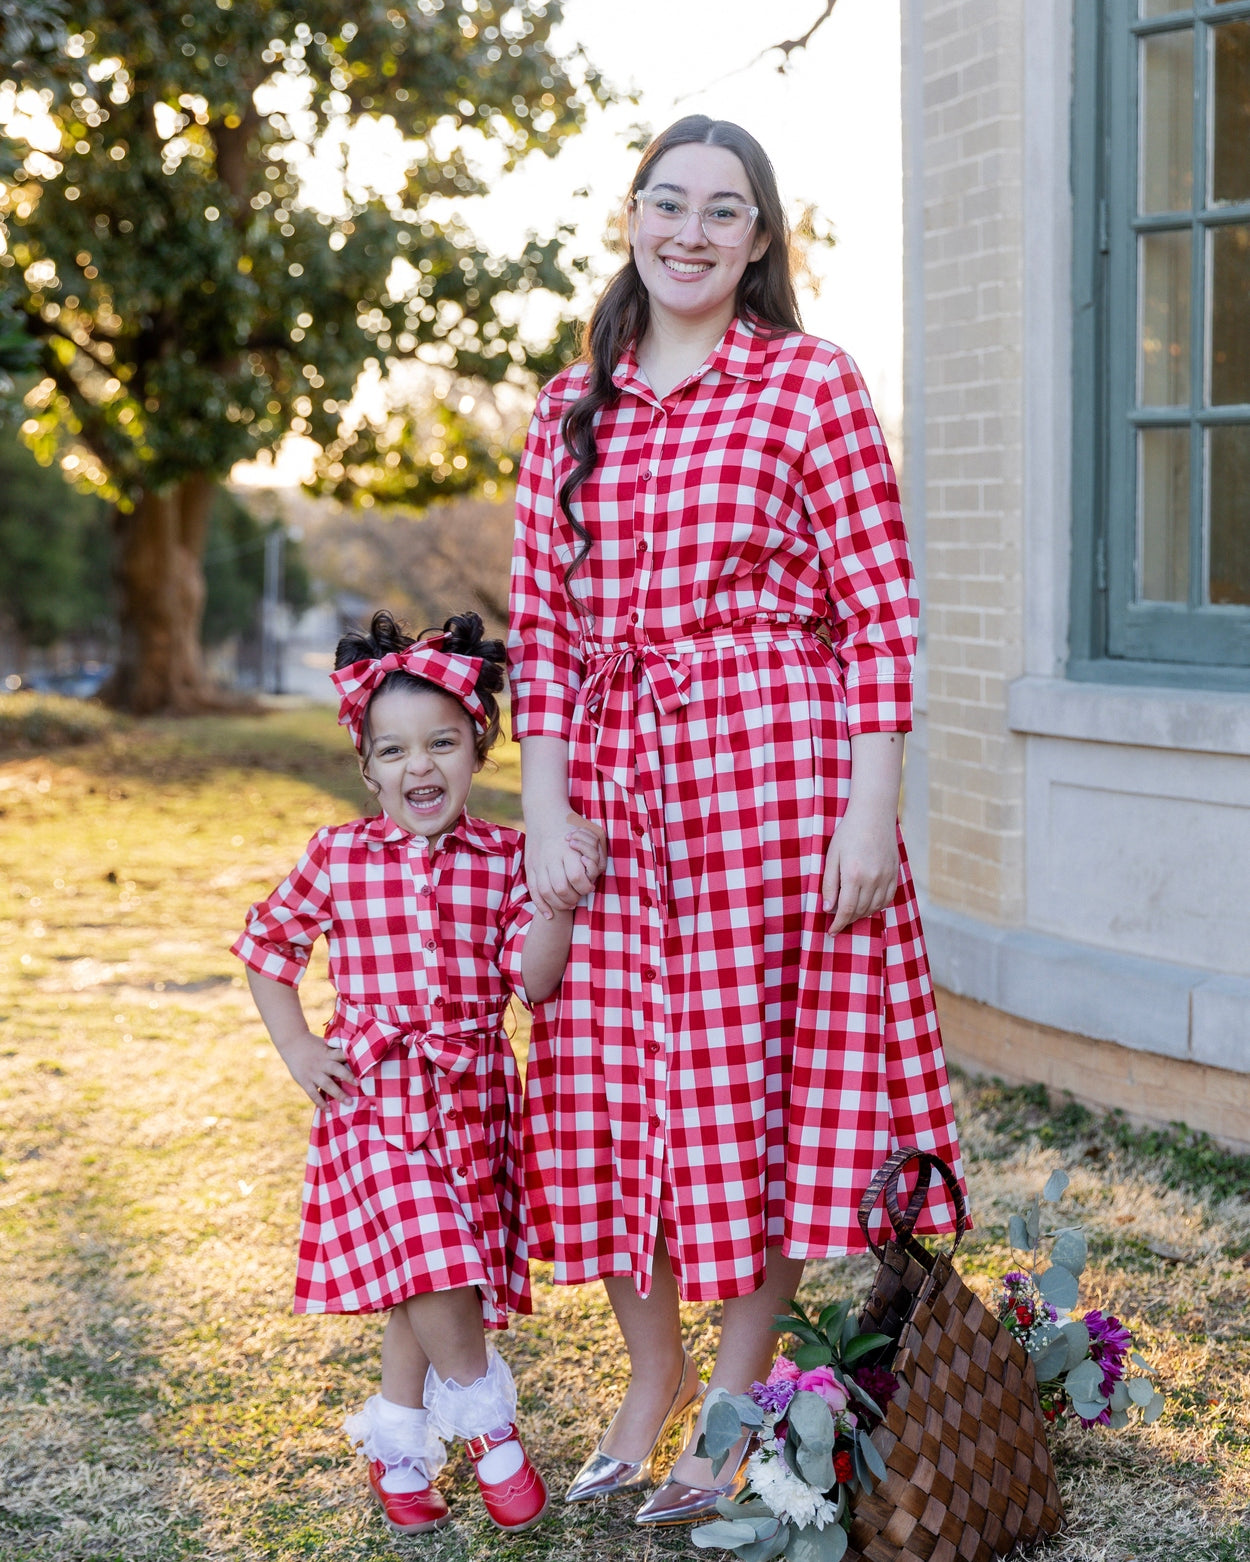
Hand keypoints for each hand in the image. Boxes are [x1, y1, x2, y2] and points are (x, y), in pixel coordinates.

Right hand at [273, 1031, 354, 1107]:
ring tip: (349, 1102)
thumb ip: (337, 1053)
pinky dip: (321, 1103)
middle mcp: (322, 1063)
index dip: (353, 1058)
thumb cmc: (313, 1045)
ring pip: (327, 1084)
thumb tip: (355, 1058)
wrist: (292, 1043)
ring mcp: (313, 1073)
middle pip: (337, 1069)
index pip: (343, 1054)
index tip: (365, 1065)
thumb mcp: (326, 1045)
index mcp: (329, 1053)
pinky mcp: (305, 1081)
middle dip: (348, 1077)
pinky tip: (329, 1110)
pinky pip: (313, 1094)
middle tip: (359, 1084)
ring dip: (338, 1094)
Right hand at [526, 810, 606, 918]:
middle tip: (578, 899)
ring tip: (567, 905)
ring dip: (558, 904)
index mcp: (567, 849)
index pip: (577, 877)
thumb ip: (593, 853)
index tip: (590, 887)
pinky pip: (533, 890)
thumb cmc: (571, 824)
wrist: (544, 813)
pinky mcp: (530, 867)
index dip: (585, 887)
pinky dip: (541, 905)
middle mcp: (551, 857)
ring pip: (546, 892)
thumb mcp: (587, 833)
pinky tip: (549, 914)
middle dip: (572, 899)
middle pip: (561, 888)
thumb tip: (593, 875)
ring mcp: (538, 863)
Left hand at [822, 805, 898, 932]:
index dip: (838, 924)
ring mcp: (886, 877)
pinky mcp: (895, 874)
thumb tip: (828, 909)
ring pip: (875, 908)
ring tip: (851, 914)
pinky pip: (887, 899)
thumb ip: (830, 884)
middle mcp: (872, 879)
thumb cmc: (848, 834)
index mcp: (853, 875)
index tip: (831, 932)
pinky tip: (868, 905)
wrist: (873, 815)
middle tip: (838, 922)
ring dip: (862, 914)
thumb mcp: (832, 857)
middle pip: (861, 911)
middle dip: (848, 920)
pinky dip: (877, 906)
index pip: (846, 910)